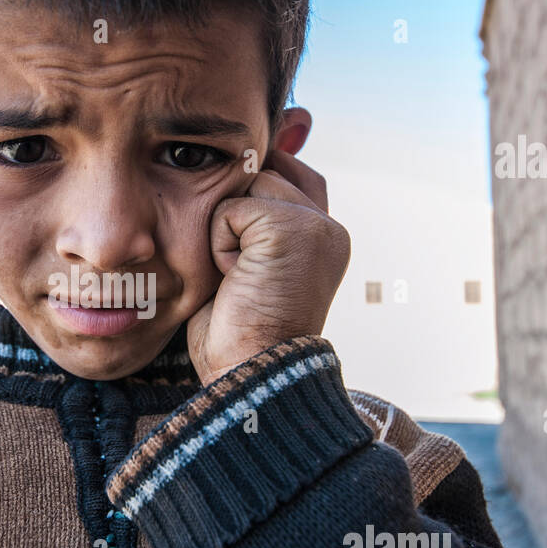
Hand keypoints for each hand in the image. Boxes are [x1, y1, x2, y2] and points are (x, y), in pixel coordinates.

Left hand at [186, 149, 350, 385]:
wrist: (251, 372)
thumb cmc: (239, 334)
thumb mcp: (253, 269)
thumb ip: (258, 226)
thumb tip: (232, 183)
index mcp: (324, 238)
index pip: (291, 175)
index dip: (256, 190)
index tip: (237, 235)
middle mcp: (327, 228)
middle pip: (263, 176)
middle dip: (236, 217)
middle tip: (239, 272)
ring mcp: (315, 225)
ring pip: (247, 188)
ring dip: (225, 232)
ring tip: (239, 276)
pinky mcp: (292, 226)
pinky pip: (229, 210)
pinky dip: (218, 245)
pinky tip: (235, 278)